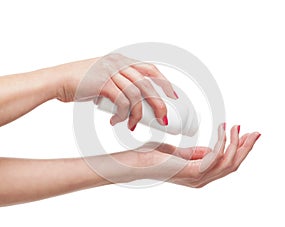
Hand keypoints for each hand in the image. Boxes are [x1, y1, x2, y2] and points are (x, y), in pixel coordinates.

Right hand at [55, 54, 177, 129]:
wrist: (57, 80)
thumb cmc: (80, 82)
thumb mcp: (103, 77)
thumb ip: (117, 83)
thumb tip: (130, 101)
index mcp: (121, 60)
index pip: (149, 68)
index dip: (163, 82)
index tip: (172, 96)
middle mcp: (118, 63)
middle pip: (147, 83)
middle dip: (158, 103)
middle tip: (162, 118)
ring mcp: (110, 72)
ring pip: (136, 95)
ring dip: (138, 114)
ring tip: (133, 126)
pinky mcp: (103, 83)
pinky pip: (121, 101)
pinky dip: (122, 115)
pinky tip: (115, 122)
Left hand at [131, 124, 259, 186]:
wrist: (137, 162)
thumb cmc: (154, 156)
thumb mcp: (180, 153)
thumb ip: (196, 153)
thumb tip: (212, 148)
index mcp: (200, 175)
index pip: (227, 164)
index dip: (239, 149)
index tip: (245, 134)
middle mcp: (202, 179)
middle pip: (233, 165)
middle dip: (246, 148)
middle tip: (255, 132)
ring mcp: (198, 178)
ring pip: (229, 163)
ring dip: (237, 144)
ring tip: (238, 127)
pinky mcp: (193, 172)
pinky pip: (216, 157)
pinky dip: (223, 142)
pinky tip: (223, 129)